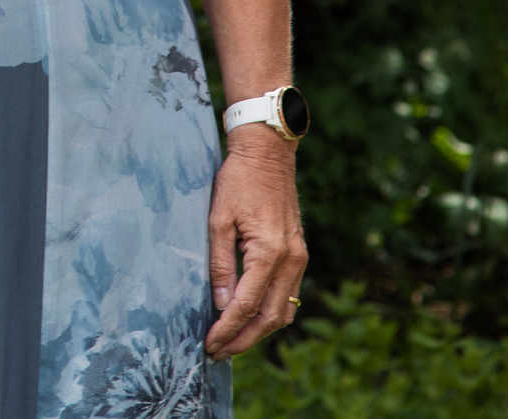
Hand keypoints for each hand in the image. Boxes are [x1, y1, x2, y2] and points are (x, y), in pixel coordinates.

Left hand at [204, 129, 307, 358]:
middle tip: (217, 352)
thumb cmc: (237, 182)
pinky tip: (250, 317)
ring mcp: (299, 259)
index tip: (208, 344)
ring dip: (258, 331)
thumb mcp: (217, 220)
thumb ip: (220, 264)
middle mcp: (291, 262)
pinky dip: (269, 313)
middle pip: (269, 318)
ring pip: (282, 312)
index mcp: (269, 253)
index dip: (226, 329)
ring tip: (231, 341)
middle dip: (243, 339)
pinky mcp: (299, 255)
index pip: (246, 306)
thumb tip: (221, 304)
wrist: (268, 155)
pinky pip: (287, 295)